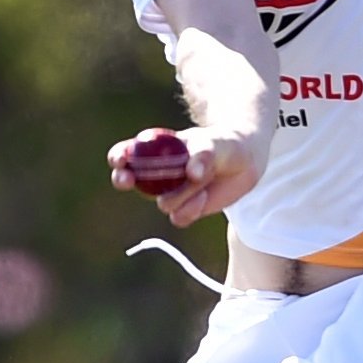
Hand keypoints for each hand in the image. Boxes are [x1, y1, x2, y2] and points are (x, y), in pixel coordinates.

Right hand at [107, 128, 262, 228]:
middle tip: (129, 180)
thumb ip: (202, 155)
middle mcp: (157, 174)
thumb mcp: (214, 144)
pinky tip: (204, 196)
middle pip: (127, 179)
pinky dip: (192, 209)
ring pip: (162, 202)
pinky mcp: (185, 211)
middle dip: (123, 179)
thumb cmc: (223, 145)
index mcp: (155, 150)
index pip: (127, 152)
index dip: (118, 157)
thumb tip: (191, 173)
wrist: (244, 161)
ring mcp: (170, 193)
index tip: (121, 160)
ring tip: (200, 179)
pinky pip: (178, 218)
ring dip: (181, 194)